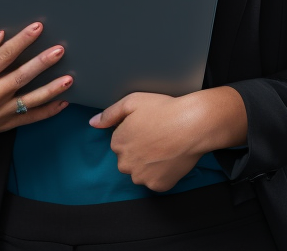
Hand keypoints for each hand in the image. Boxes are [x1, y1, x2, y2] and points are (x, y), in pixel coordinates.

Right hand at [0, 22, 72, 145]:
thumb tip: (0, 36)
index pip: (4, 56)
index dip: (22, 40)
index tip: (37, 28)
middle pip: (21, 77)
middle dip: (41, 62)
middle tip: (59, 50)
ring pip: (30, 100)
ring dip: (51, 89)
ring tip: (69, 78)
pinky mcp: (4, 125)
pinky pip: (30, 119)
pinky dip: (47, 112)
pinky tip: (62, 102)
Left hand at [89, 87, 247, 191]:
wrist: (193, 125)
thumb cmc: (164, 110)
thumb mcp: (133, 101)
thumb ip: (109, 113)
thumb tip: (93, 123)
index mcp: (117, 143)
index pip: (120, 143)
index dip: (135, 135)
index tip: (149, 128)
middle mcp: (125, 163)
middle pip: (128, 160)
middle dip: (139, 152)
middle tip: (158, 138)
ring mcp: (142, 176)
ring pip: (141, 173)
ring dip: (149, 165)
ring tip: (166, 148)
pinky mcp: (158, 186)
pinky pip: (156, 181)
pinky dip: (163, 174)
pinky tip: (171, 159)